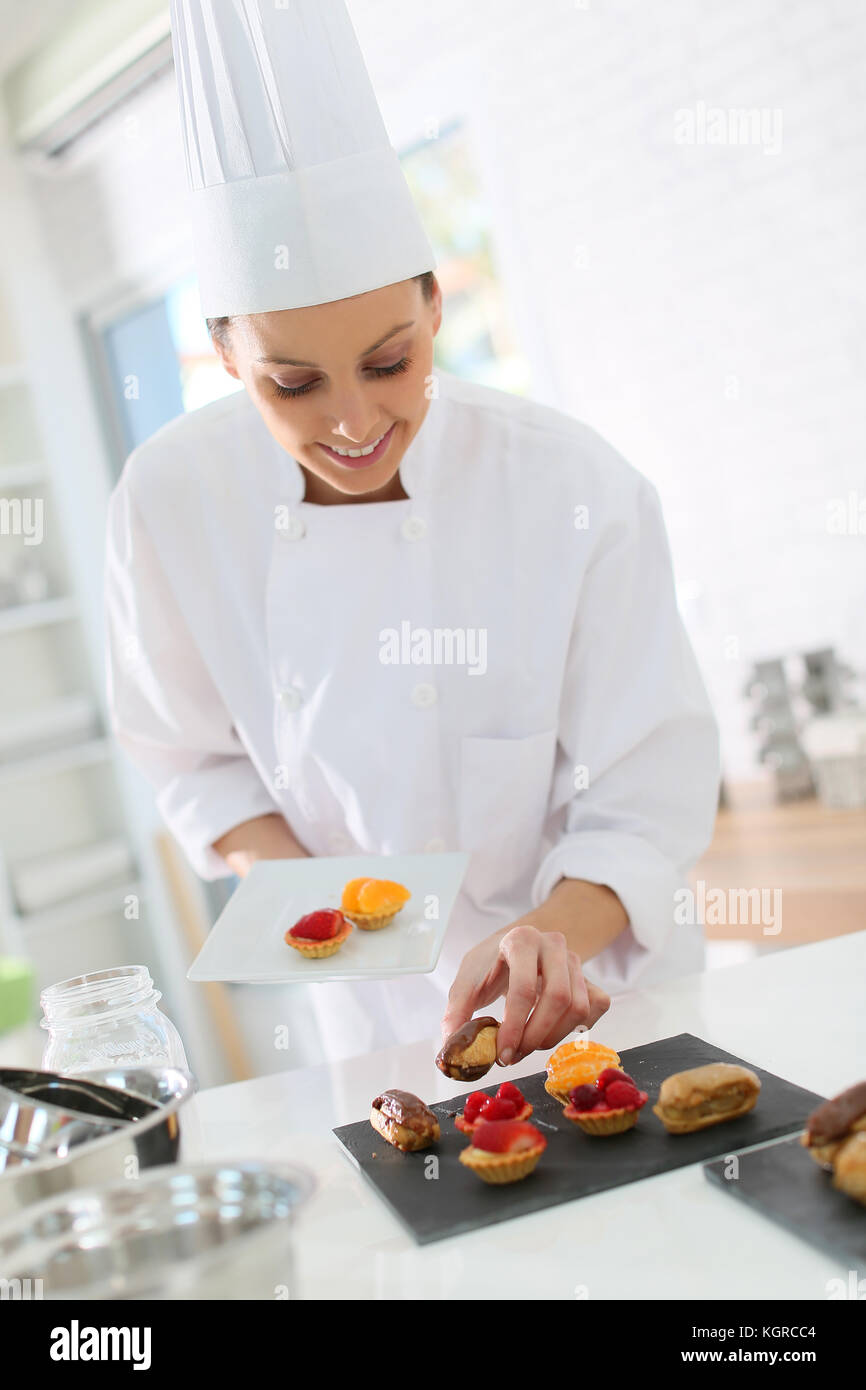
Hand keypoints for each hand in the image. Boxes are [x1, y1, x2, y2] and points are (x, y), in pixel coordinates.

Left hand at [442, 922, 610, 1064]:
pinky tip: (548, 1032)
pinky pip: (594, 1008)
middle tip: (513, 1056)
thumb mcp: (467, 981)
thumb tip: (452, 1050)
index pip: (525, 988)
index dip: (515, 1027)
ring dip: (552, 1037)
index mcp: (521, 940)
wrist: (516, 947)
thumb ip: (456, 1013)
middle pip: (558, 998)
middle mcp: (554, 945)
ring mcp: (575, 960)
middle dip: (535, 1036)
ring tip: (525, 1046)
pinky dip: (574, 1029)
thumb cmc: (490, 965)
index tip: (502, 1054)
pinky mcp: (589, 977)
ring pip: (578, 1007)